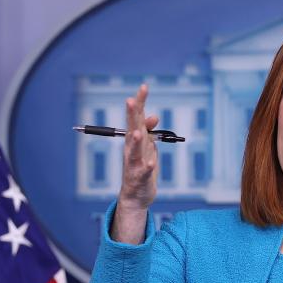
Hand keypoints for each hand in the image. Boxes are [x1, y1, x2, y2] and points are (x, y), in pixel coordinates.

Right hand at [118, 84, 159, 210]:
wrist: (135, 195)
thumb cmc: (141, 168)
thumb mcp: (147, 147)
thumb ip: (149, 131)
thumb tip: (153, 116)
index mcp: (134, 140)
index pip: (136, 117)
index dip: (140, 103)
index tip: (143, 87)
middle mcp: (132, 149)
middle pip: (132, 129)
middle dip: (132, 116)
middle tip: (130, 100)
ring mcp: (135, 164)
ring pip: (135, 151)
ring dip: (136, 141)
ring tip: (137, 132)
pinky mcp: (140, 178)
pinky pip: (144, 172)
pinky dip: (147, 167)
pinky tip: (151, 163)